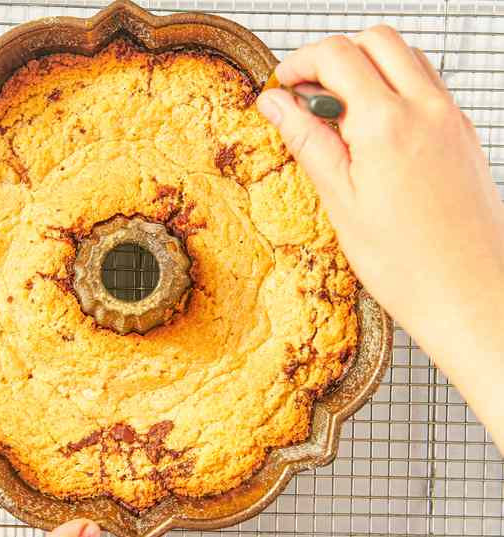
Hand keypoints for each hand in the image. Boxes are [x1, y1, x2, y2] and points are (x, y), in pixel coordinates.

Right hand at [256, 27, 503, 448]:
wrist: (468, 288)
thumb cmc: (405, 261)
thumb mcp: (340, 200)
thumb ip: (308, 141)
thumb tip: (275, 104)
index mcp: (387, 123)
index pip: (339, 55)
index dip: (301, 62)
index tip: (280, 86)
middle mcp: (426, 107)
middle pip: (376, 40)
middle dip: (335, 55)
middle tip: (305, 94)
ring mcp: (450, 116)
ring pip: (406, 56)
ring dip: (367, 68)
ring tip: (338, 116)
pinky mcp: (462, 132)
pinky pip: (427, 86)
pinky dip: (395, 88)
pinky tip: (373, 132)